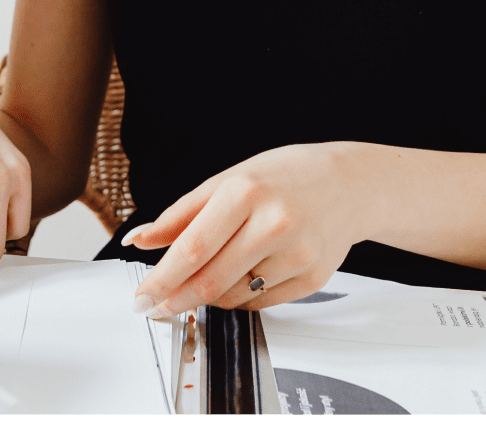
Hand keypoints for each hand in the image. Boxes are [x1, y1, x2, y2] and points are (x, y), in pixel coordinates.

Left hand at [127, 144, 360, 315]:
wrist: (346, 184)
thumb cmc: (283, 177)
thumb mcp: (227, 181)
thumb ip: (180, 214)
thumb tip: (139, 239)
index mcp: (245, 191)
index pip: (192, 247)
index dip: (161, 278)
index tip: (142, 296)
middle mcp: (273, 224)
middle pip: (211, 279)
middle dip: (175, 300)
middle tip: (154, 307)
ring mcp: (296, 255)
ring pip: (233, 297)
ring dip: (207, 297)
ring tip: (204, 279)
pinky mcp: (311, 279)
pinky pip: (259, 303)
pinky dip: (239, 298)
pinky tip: (240, 277)